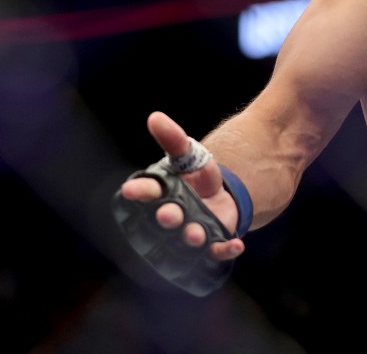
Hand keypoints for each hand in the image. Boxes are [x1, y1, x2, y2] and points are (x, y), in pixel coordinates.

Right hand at [119, 111, 244, 261]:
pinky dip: (225, 249)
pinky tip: (236, 245)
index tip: (130, 189)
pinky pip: (218, 249)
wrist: (218, 197)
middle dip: (166, 217)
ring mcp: (192, 230)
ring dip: (191, 236)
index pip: (148, 191)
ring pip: (189, 237)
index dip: (139, 191)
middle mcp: (175, 215)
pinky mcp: (213, 240)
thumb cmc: (194, 177)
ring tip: (194, 234)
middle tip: (168, 214)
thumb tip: (155, 117)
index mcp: (164, 193)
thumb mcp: (188, 155)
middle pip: (168, 217)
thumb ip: (173, 138)